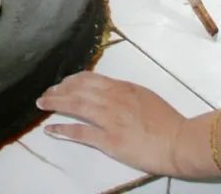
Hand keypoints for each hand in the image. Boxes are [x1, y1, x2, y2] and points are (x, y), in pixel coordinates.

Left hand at [36, 72, 191, 175]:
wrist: (178, 141)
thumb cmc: (167, 121)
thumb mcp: (145, 96)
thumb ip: (125, 93)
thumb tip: (109, 91)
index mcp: (123, 87)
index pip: (91, 79)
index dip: (73, 79)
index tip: (63, 82)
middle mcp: (113, 99)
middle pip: (79, 89)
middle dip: (59, 89)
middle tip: (46, 92)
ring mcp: (110, 119)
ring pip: (76, 105)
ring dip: (56, 103)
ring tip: (42, 103)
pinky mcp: (109, 140)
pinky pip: (81, 133)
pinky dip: (63, 130)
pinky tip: (50, 130)